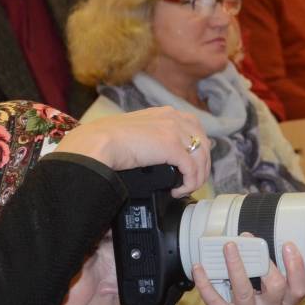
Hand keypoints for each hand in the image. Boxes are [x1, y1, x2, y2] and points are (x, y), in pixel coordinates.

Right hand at [56, 106, 210, 197]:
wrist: (99, 142)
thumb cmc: (108, 140)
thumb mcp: (137, 133)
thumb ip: (151, 138)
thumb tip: (157, 156)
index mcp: (165, 113)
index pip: (195, 129)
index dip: (197, 150)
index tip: (190, 167)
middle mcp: (173, 118)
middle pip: (204, 144)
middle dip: (201, 166)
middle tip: (190, 182)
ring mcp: (174, 130)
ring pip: (202, 157)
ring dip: (196, 177)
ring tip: (183, 189)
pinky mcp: (173, 146)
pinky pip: (192, 169)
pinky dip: (189, 183)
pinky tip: (177, 191)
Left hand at [195, 240, 304, 304]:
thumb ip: (270, 294)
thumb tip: (256, 260)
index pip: (298, 287)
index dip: (297, 266)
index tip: (288, 245)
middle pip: (275, 286)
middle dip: (263, 259)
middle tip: (250, 239)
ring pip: (244, 290)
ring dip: (235, 266)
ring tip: (228, 247)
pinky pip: (214, 302)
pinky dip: (204, 284)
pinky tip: (198, 269)